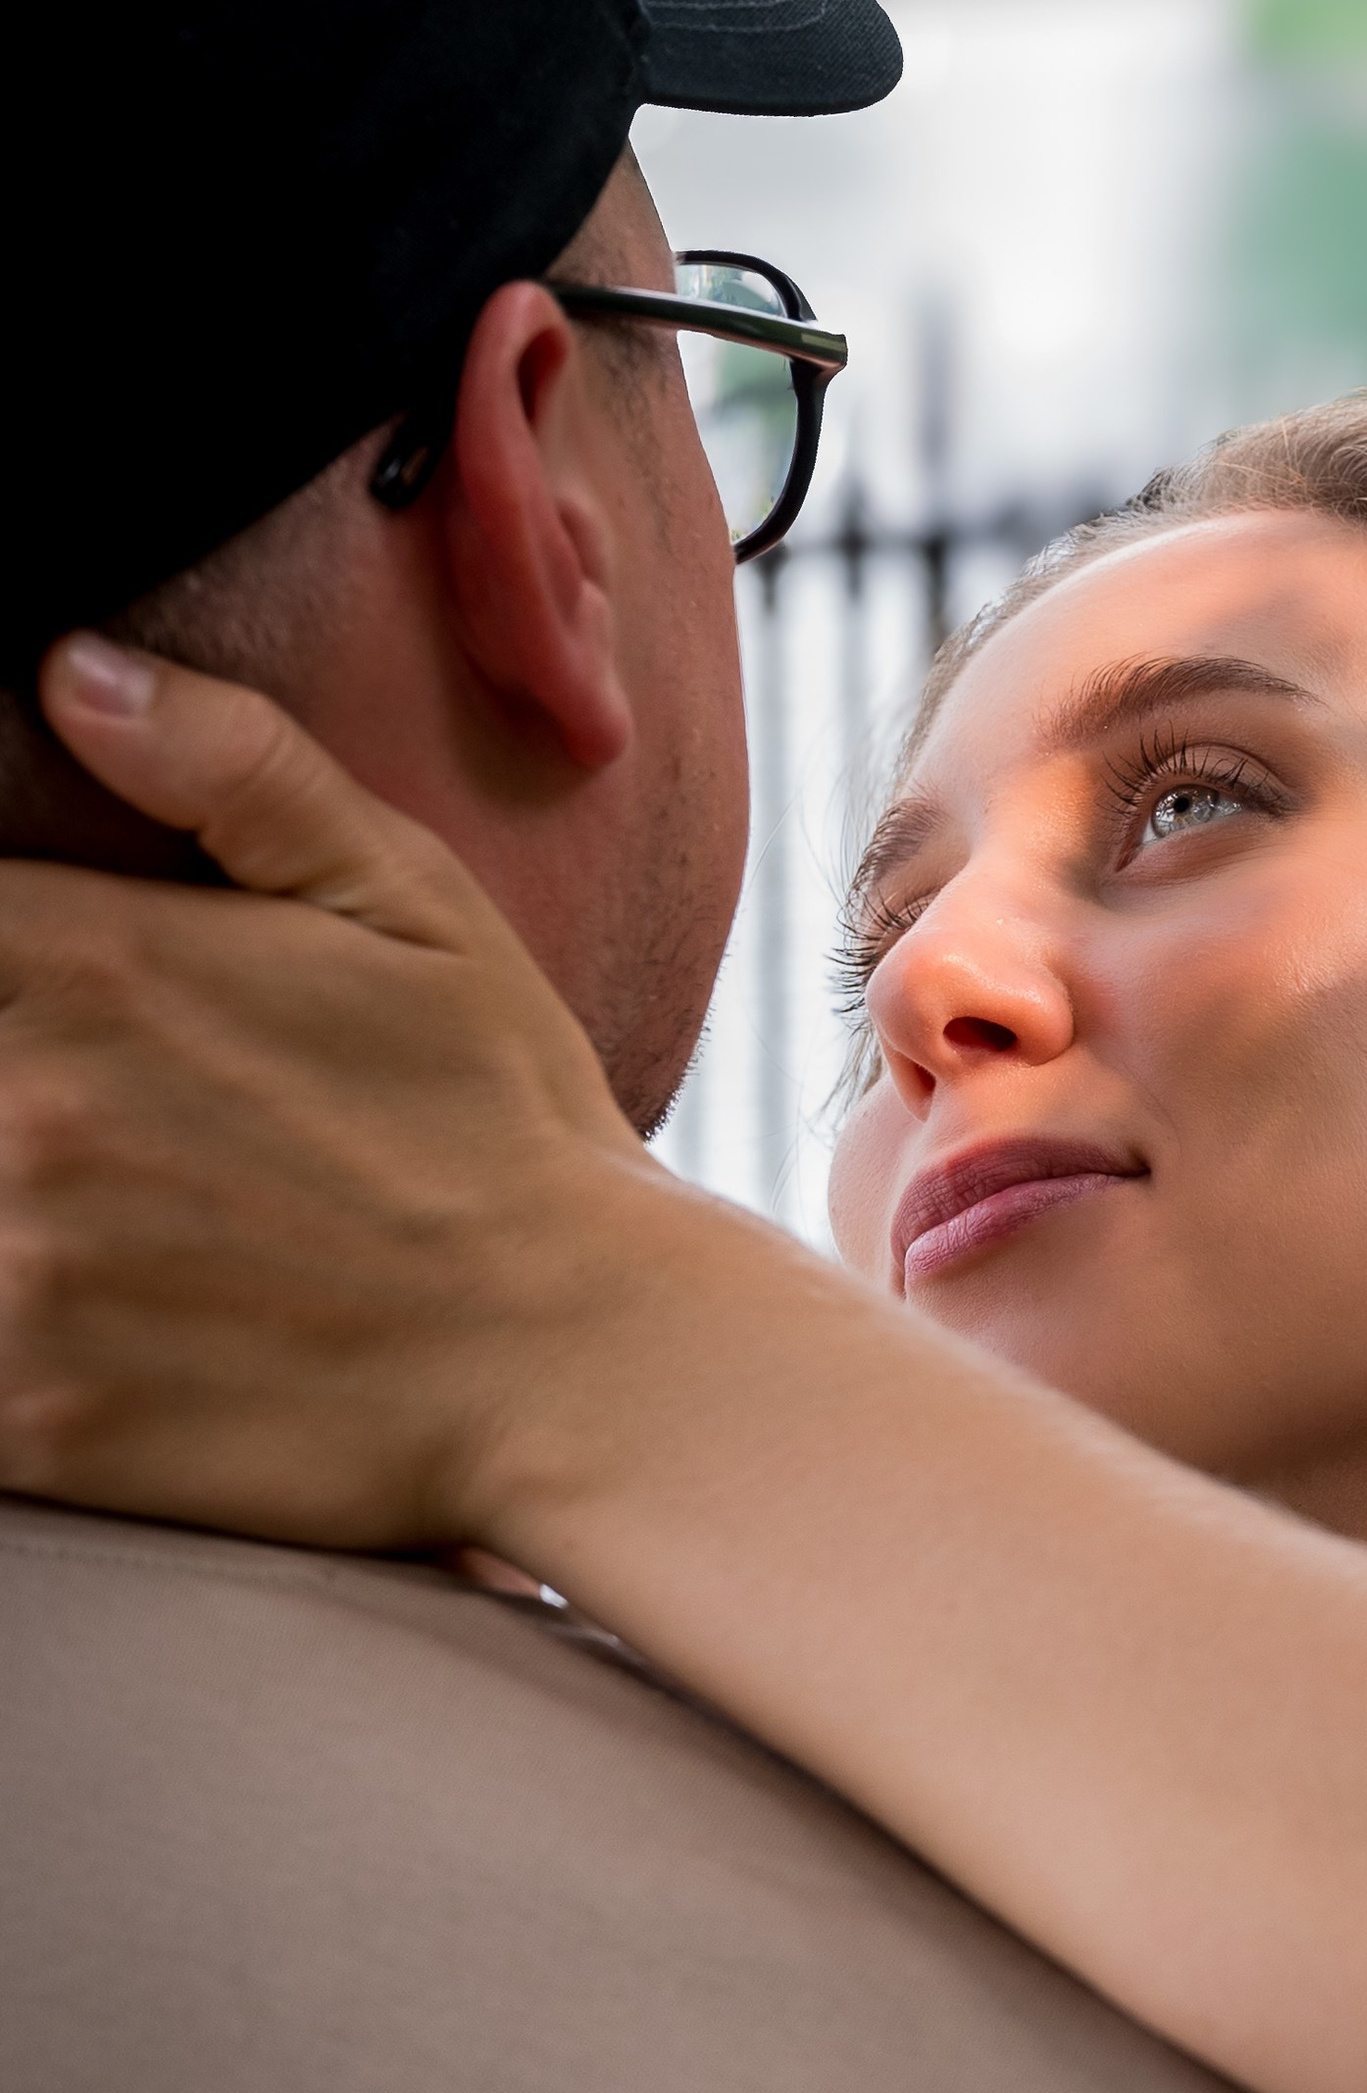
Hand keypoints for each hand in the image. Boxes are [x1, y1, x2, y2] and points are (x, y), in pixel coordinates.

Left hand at [0, 636, 662, 1551]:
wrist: (582, 1363)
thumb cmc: (502, 1125)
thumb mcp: (410, 902)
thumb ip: (235, 768)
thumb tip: (68, 671)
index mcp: (101, 965)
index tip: (46, 989)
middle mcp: (33, 1110)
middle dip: (9, 1079)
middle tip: (121, 1119)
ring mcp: (23, 1274)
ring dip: (2, 1200)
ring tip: (119, 1214)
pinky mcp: (35, 1421)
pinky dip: (13, 1331)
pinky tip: (104, 1313)